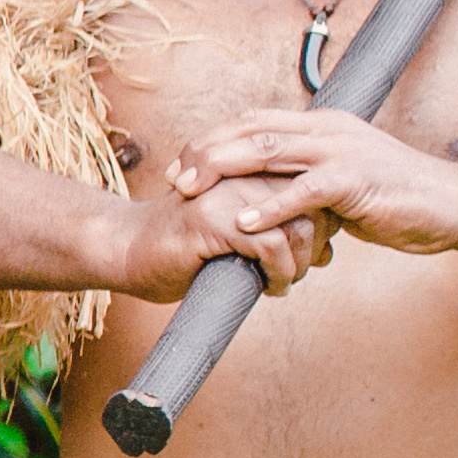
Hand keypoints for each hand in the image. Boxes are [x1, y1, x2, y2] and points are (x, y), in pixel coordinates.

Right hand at [106, 176, 325, 301]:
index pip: (311, 189)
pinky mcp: (213, 220)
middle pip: (311, 206)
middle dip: (314, 248)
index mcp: (250, 168)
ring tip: (283, 282)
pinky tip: (269, 288)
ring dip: (298, 264)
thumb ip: (281, 232)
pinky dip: (279, 273)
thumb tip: (328, 252)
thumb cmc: (185, 249)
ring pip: (296, 226)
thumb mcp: (241, 234)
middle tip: (297, 273)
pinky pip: (270, 246)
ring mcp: (226, 194)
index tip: (309, 255)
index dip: (322, 226)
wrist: (129, 253)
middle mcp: (241, 173)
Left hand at [168, 106, 457, 257]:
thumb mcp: (343, 183)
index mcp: (320, 128)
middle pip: (250, 131)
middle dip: (206, 152)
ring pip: (269, 151)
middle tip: (173, 178)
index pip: (253, 123)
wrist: (452, 204)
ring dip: (224, 170)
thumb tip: (273, 197)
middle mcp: (326, 131)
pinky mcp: (356, 180)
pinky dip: (270, 206)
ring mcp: (341, 152)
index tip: (180, 165)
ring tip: (192, 192)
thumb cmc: (397, 198)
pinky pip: (304, 191)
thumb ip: (307, 182)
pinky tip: (241, 221)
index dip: (212, 141)